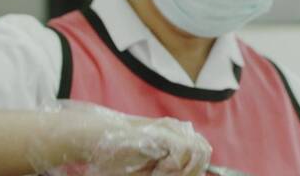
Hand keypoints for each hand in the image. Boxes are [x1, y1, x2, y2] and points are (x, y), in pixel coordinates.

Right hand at [26, 100, 211, 175]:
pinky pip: (183, 152)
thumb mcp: (151, 172)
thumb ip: (173, 171)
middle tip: (160, 175)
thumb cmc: (117, 159)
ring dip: (180, 171)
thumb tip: (198, 173)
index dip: (195, 171)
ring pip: (198, 153)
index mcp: (178, 137)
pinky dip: (171, 167)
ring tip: (158, 174)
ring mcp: (172, 128)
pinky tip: (156, 170)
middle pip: (204, 154)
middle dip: (188, 173)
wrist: (95, 140)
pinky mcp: (163, 131)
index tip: (164, 174)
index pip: (203, 154)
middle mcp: (178, 130)